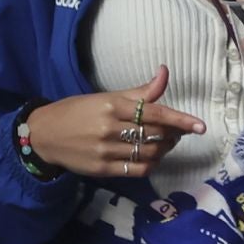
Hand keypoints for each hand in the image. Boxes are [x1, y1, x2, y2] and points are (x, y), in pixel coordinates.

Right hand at [21, 66, 205, 178]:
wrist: (44, 135)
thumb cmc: (76, 112)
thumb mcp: (105, 96)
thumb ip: (139, 92)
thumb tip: (164, 73)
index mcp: (112, 105)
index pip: (155, 113)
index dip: (180, 120)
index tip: (200, 126)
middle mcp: (109, 128)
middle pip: (155, 134)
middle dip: (174, 134)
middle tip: (178, 132)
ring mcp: (105, 151)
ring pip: (149, 154)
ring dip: (164, 150)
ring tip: (166, 143)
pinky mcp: (102, 169)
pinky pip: (137, 170)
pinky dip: (151, 164)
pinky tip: (152, 158)